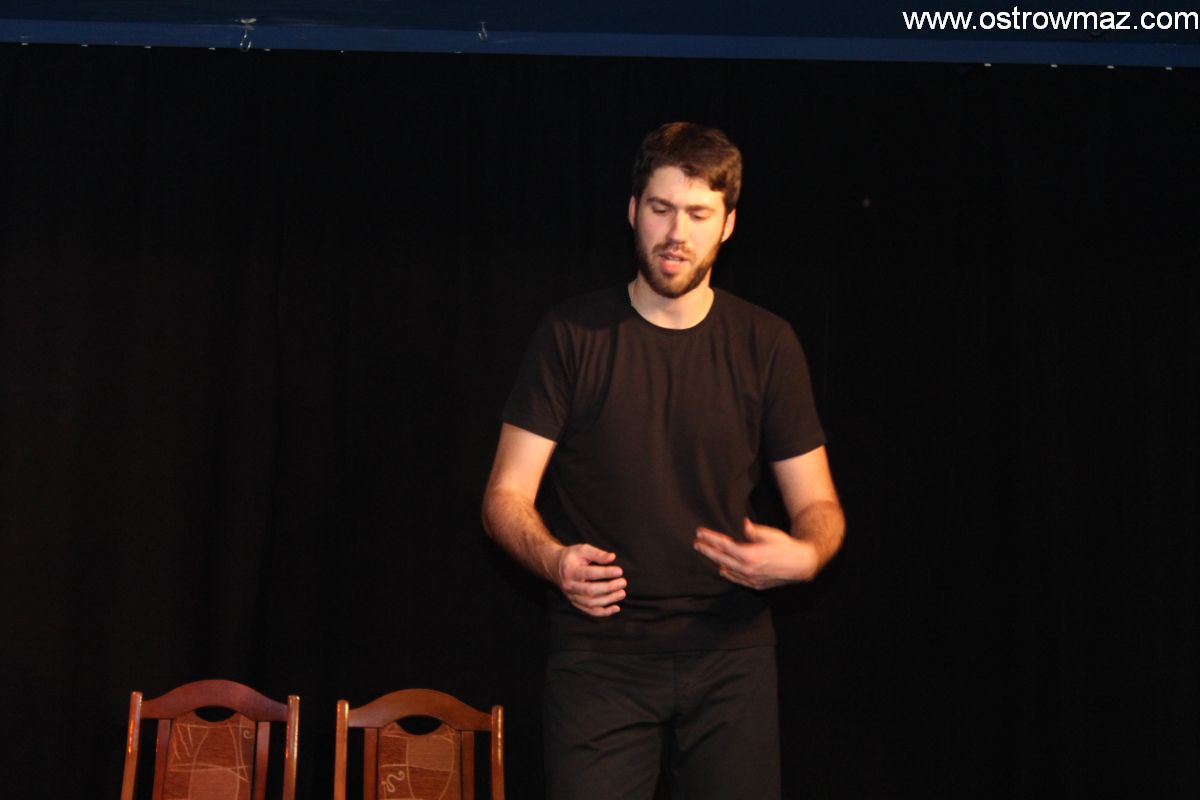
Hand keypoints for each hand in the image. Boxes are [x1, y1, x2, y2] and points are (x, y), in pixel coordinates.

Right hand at [554, 544, 625, 616]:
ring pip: (591, 603)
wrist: (555, 567)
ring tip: (622, 593)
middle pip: (590, 591)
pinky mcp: (576, 603)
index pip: (589, 573)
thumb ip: (597, 553)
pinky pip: (590, 611)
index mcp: (570, 571)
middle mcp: (569, 586)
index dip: (605, 573)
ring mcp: (572, 597)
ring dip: (609, 600)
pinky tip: (616, 608)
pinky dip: (604, 612)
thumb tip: (612, 557)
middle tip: (623, 582)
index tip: (620, 571)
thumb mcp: (582, 549)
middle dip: (609, 588)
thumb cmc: (572, 557)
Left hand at [693, 518, 818, 589]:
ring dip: (716, 561)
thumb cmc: (785, 546)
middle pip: (721, 558)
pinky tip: (722, 570)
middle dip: (707, 550)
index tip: (699, 533)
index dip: (710, 538)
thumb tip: (743, 524)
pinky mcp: (756, 585)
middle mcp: (746, 569)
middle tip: (697, 543)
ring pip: (727, 570)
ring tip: (707, 553)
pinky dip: (728, 574)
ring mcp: (751, 579)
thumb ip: (752, 531)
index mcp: (748, 554)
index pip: (723, 545)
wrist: (802, 564)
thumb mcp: (769, 534)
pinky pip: (737, 579)